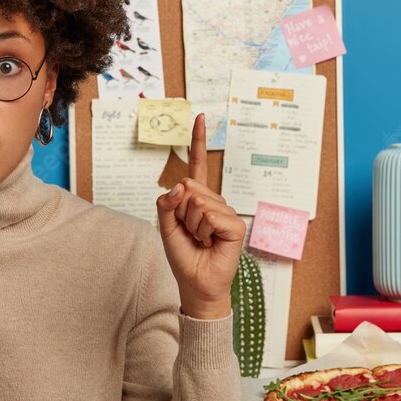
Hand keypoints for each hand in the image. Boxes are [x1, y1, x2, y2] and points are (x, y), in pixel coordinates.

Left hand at [154, 113, 245, 317]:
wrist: (196, 284)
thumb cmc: (184, 257)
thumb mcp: (165, 227)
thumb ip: (166, 204)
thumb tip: (179, 186)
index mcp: (198, 199)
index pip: (197, 166)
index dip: (198, 142)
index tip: (200, 117)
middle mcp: (214, 202)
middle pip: (188, 187)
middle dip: (180, 212)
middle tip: (190, 232)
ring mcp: (226, 212)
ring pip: (197, 202)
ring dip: (191, 225)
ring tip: (200, 240)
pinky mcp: (235, 225)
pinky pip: (210, 215)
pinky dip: (204, 231)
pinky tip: (211, 243)